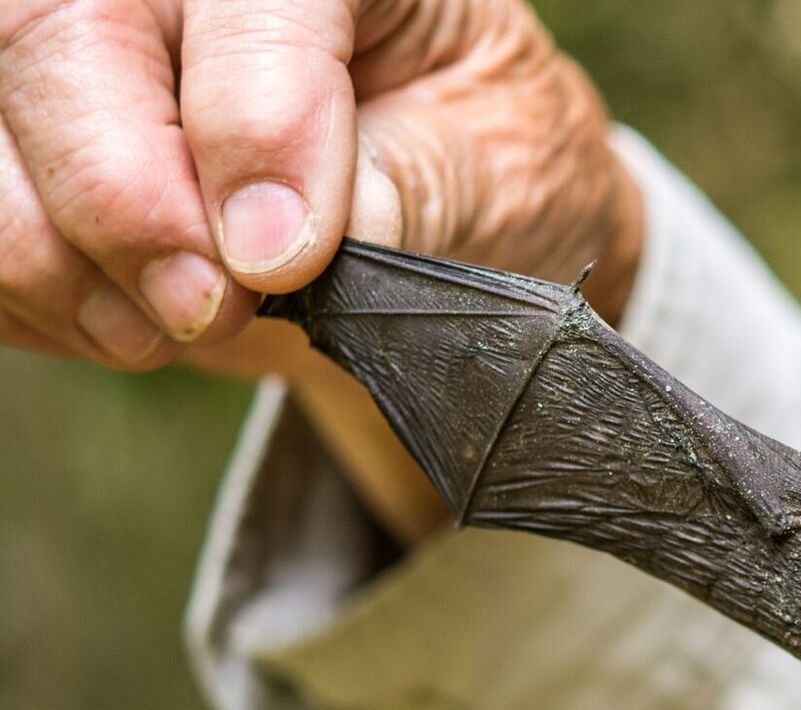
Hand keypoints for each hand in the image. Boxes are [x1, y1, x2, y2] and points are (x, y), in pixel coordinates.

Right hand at [0, 0, 641, 377]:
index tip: (283, 260)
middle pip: (67, 33)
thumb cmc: (483, 163)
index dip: (253, 128)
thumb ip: (404, 190)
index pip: (251, 8)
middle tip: (206, 310)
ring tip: (178, 325)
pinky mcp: (29, 129)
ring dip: (61, 256)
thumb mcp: (495, 171)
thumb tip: (283, 242)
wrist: (452, 212)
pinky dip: (32, 291)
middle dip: (124, 199)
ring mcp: (90, 35)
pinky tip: (128, 320)